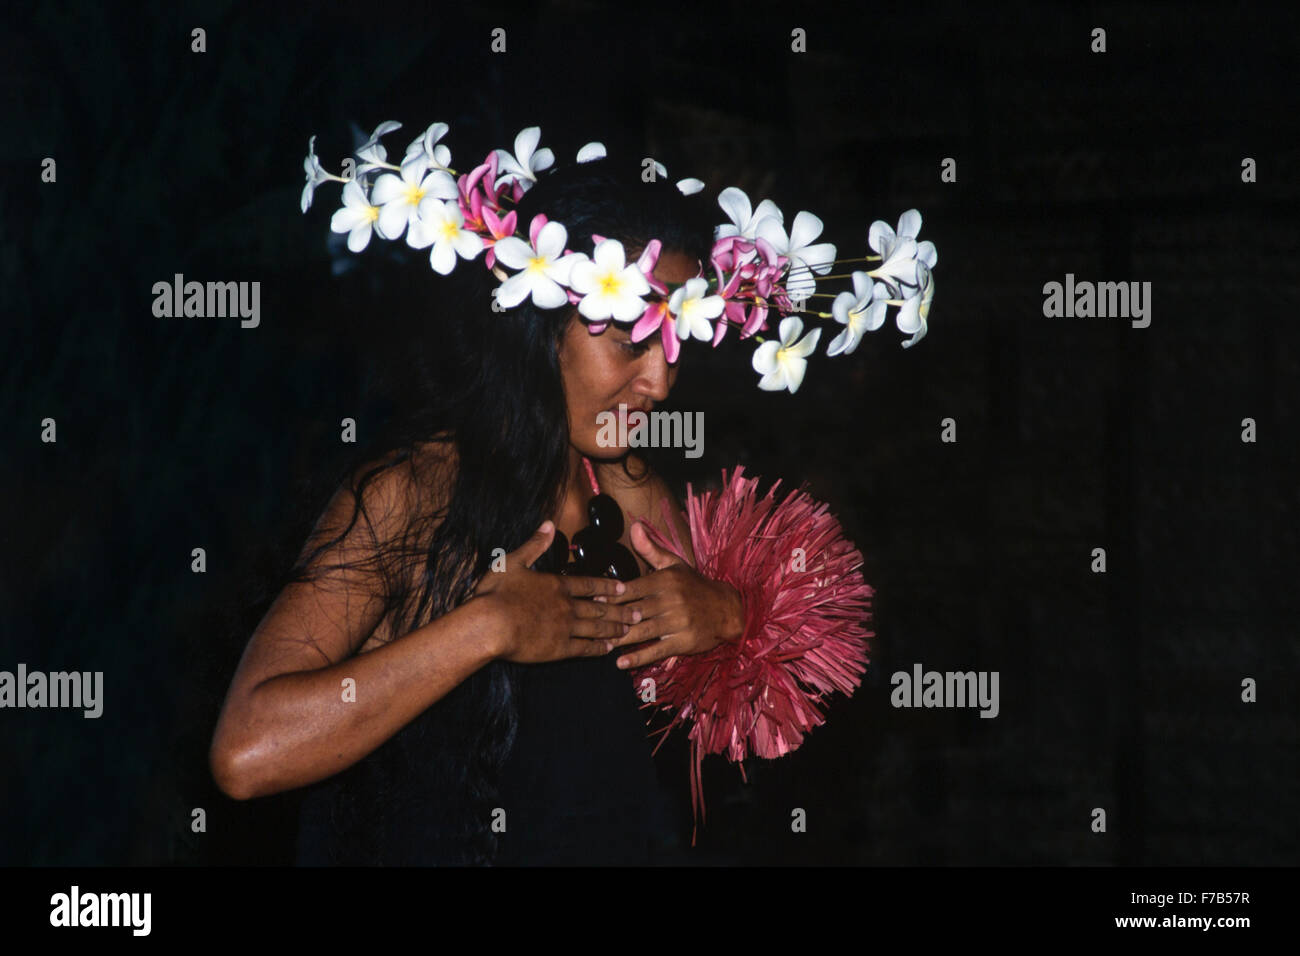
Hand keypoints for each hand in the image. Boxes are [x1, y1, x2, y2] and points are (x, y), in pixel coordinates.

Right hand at [473, 521, 638, 663]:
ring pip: (597, 628)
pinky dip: (598, 648)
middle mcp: (567, 606)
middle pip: (600, 607)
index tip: (623, 588)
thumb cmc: (496, 593)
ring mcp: (565, 629)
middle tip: (639, 613)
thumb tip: (548, 523)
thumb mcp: (512, 562)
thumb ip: (534, 544)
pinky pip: (584, 648)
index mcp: (557, 585)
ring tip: (629, 630)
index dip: (608, 586)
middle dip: (621, 610)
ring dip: (614, 629)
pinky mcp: (558, 649)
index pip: (590, 584)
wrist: (488, 626)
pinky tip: (608, 650)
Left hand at [602, 520, 744, 669]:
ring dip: (620, 639)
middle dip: (612, 619)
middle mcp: (671, 600)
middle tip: (590, 626)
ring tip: (600, 645)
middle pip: (635, 611)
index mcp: (666, 581)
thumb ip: (651, 549)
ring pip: (643, 632)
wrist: (727, 609)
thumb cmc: (695, 586)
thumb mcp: (675, 564)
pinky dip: (638, 658)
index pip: (632, 588)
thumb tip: (634, 527)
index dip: (612, 595)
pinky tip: (621, 663)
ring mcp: (678, 622)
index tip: (594, 601)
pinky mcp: (684, 641)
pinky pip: (657, 651)